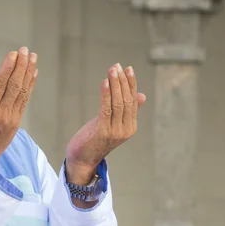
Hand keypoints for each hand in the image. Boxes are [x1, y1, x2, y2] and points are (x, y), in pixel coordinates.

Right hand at [0, 47, 37, 170]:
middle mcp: (1, 115)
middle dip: (21, 66)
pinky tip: (32, 74)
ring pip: (22, 92)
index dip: (8, 67)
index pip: (0, 84)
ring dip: (28, 73)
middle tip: (24, 50)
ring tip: (32, 57)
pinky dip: (29, 86)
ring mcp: (11, 119)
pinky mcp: (16, 123)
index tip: (13, 54)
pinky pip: (24, 101)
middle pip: (14, 85)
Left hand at [65, 63, 146, 184]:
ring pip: (118, 103)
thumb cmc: (95, 139)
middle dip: (122, 81)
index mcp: (130, 126)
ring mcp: (115, 131)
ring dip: (115, 84)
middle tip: (117, 66)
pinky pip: (106, 109)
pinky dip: (106, 94)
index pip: (133, 101)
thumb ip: (126, 111)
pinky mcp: (102, 131)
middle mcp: (126, 129)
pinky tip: (105, 82)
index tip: (128, 69)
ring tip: (112, 70)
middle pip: (127, 100)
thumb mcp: (112, 123)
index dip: (131, 84)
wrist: (82, 159)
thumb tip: (142, 96)